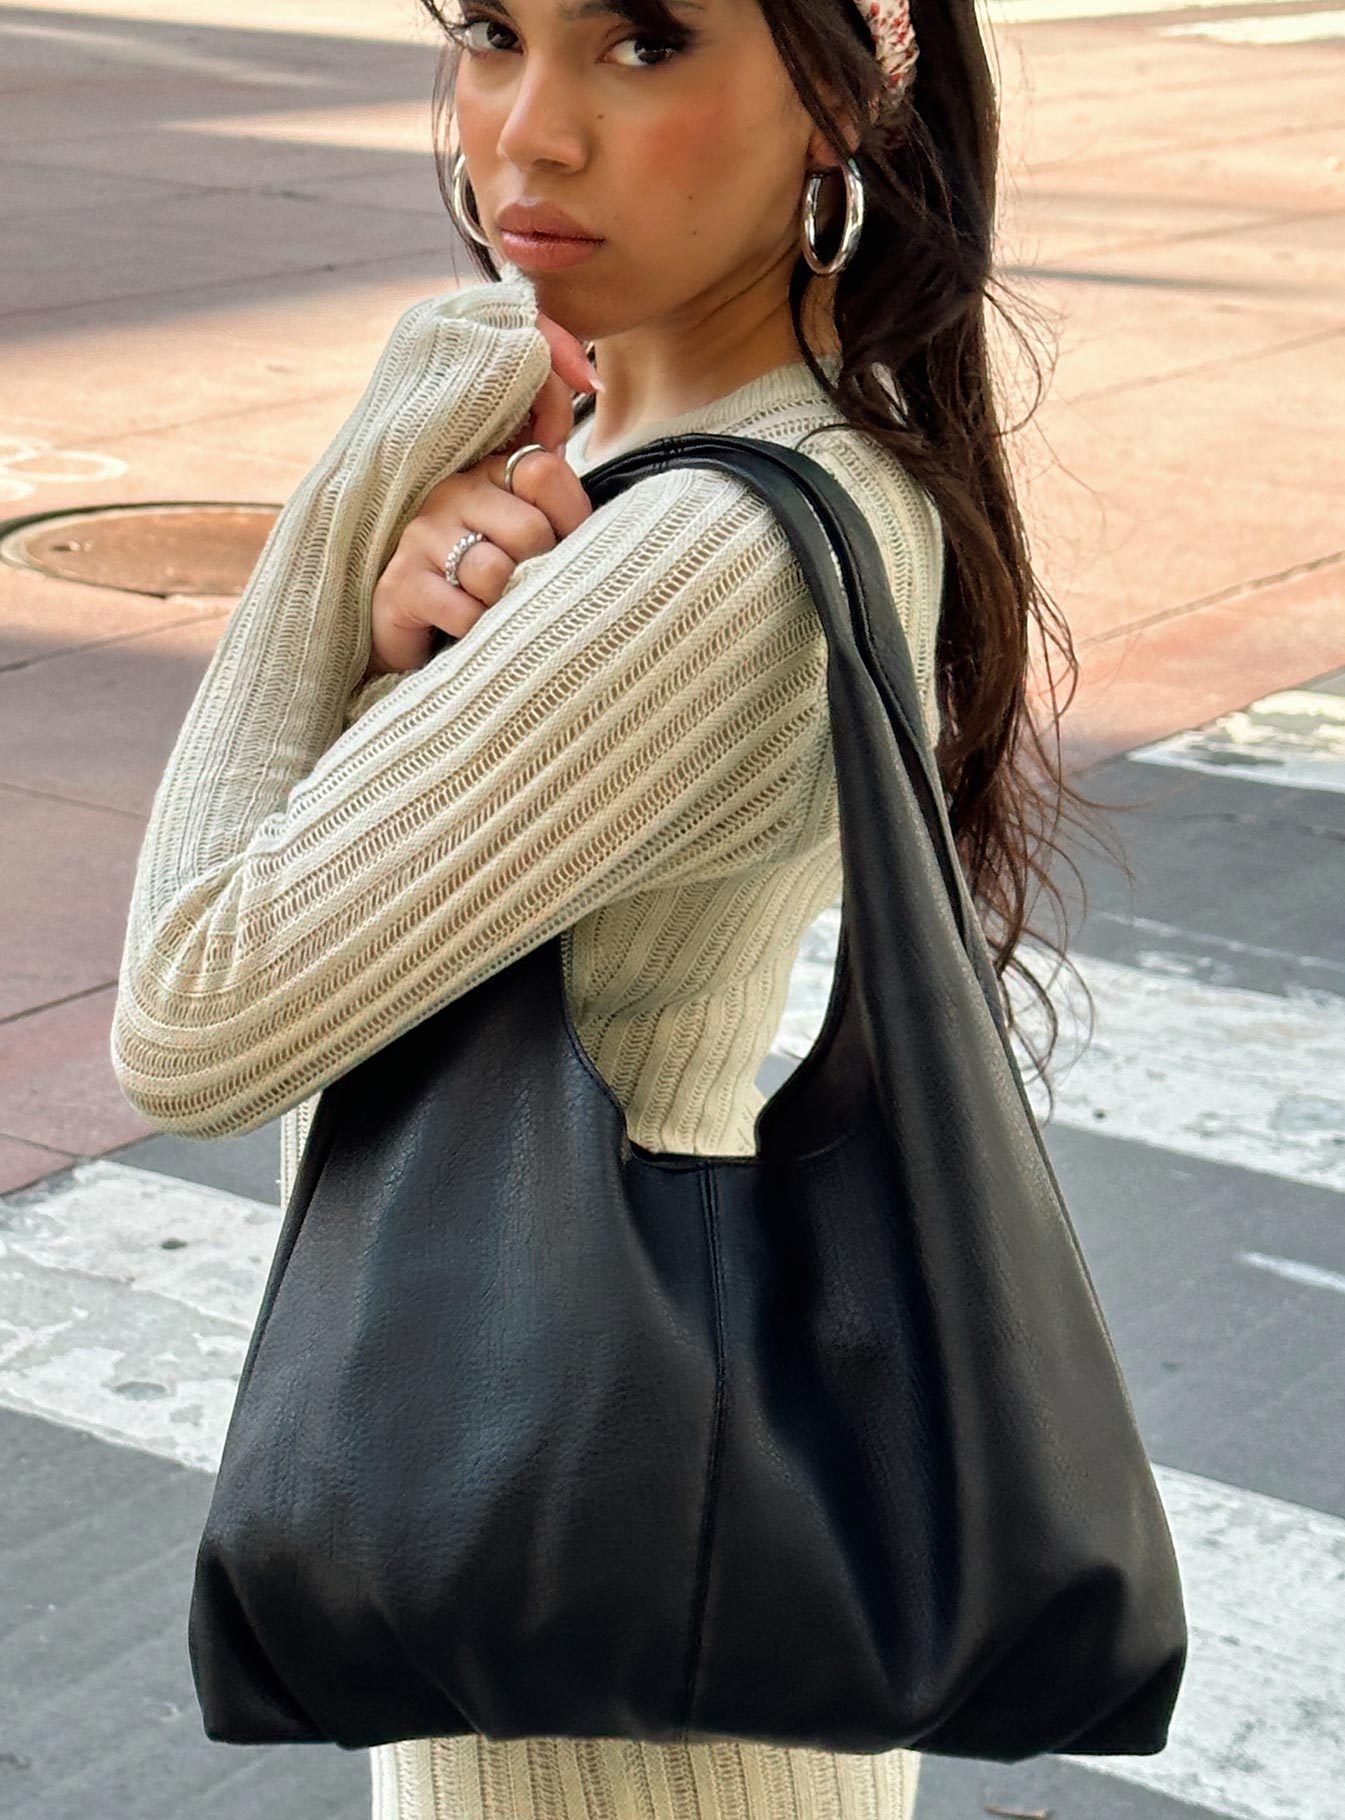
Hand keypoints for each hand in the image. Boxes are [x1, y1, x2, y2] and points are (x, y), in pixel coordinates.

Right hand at [364, 309, 600, 677]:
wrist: (427, 639)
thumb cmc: (494, 586)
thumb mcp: (540, 538)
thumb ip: (564, 490)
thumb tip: (587, 388)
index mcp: (492, 471)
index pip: (544, 471)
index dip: (567, 519)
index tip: (560, 546)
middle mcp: (454, 491)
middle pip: (529, 531)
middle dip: (538, 572)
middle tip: (524, 588)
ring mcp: (422, 534)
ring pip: (494, 572)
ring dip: (504, 605)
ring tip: (494, 609)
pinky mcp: (401, 583)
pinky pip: (463, 611)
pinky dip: (476, 630)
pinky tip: (468, 629)